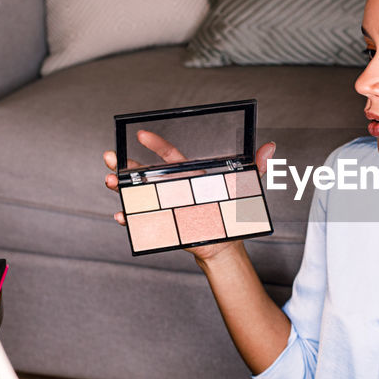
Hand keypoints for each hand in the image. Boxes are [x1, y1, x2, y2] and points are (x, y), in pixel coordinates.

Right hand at [103, 130, 276, 261]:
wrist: (225, 243)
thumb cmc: (232, 212)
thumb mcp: (244, 188)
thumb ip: (255, 167)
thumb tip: (270, 147)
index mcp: (190, 175)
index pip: (170, 155)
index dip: (156, 143)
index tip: (141, 135)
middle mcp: (173, 187)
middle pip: (146, 172)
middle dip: (125, 164)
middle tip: (110, 158)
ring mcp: (164, 204)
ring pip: (138, 193)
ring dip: (121, 187)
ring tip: (109, 182)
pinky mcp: (161, 223)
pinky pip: (141, 219)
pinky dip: (130, 218)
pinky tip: (121, 215)